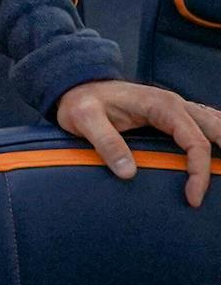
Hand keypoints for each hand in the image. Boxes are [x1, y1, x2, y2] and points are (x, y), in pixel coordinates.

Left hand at [55, 79, 220, 206]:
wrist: (77, 86)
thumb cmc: (81, 102)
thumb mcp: (85, 120)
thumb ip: (106, 142)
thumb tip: (129, 172)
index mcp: (160, 105)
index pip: (195, 141)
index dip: (199, 171)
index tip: (193, 198)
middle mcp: (174, 103)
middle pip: (215, 130)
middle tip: (220, 188)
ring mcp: (176, 107)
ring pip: (214, 123)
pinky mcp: (172, 115)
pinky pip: (204, 122)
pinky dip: (216, 136)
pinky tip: (218, 152)